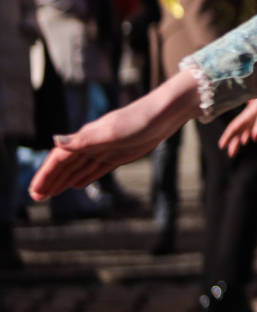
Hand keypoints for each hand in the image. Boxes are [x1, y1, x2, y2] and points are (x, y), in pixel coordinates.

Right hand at [30, 72, 199, 199]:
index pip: (59, 159)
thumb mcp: (110, 131)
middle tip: (35, 198)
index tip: (34, 191)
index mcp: (87, 137)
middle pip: (66, 165)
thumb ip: (83, 139)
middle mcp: (93, 143)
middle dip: (50, 180)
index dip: (46, 175)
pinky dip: (85, 177)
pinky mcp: (121, 154)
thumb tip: (55, 140)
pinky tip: (77, 185)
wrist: (167, 112)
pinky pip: (97, 168)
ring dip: (64, 180)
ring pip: (79, 168)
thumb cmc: (140, 119)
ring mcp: (106, 148)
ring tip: (49, 195)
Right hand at [218, 84, 256, 155]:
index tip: (221, 146)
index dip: (227, 136)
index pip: (234, 127)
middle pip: (238, 131)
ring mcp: (254, 115)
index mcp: (247, 114)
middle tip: (230, 155)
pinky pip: (250, 127)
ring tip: (234, 151)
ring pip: (243, 130)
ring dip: (238, 140)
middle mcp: (248, 115)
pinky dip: (247, 134)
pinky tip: (246, 140)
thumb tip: (254, 139)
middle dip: (232, 142)